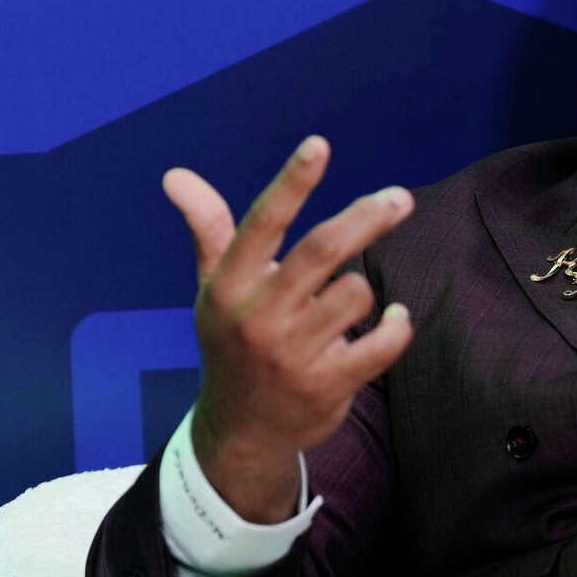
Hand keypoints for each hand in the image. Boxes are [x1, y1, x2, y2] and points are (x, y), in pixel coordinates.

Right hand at [164, 136, 414, 522]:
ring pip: (356, 293)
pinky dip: (397, 326)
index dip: (291, 182)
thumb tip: (175, 175)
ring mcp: (292, 355)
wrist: (242, 431)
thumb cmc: (234, 343)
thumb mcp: (214, 290)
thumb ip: (208, 230)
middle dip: (366, 218)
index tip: (319, 145)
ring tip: (353, 303)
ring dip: (366, 291)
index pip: (261, 223)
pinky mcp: (327, 385)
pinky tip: (393, 321)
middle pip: (322, 251)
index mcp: (228, 287)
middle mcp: (258, 318)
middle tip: (401, 199)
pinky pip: (381, 342)